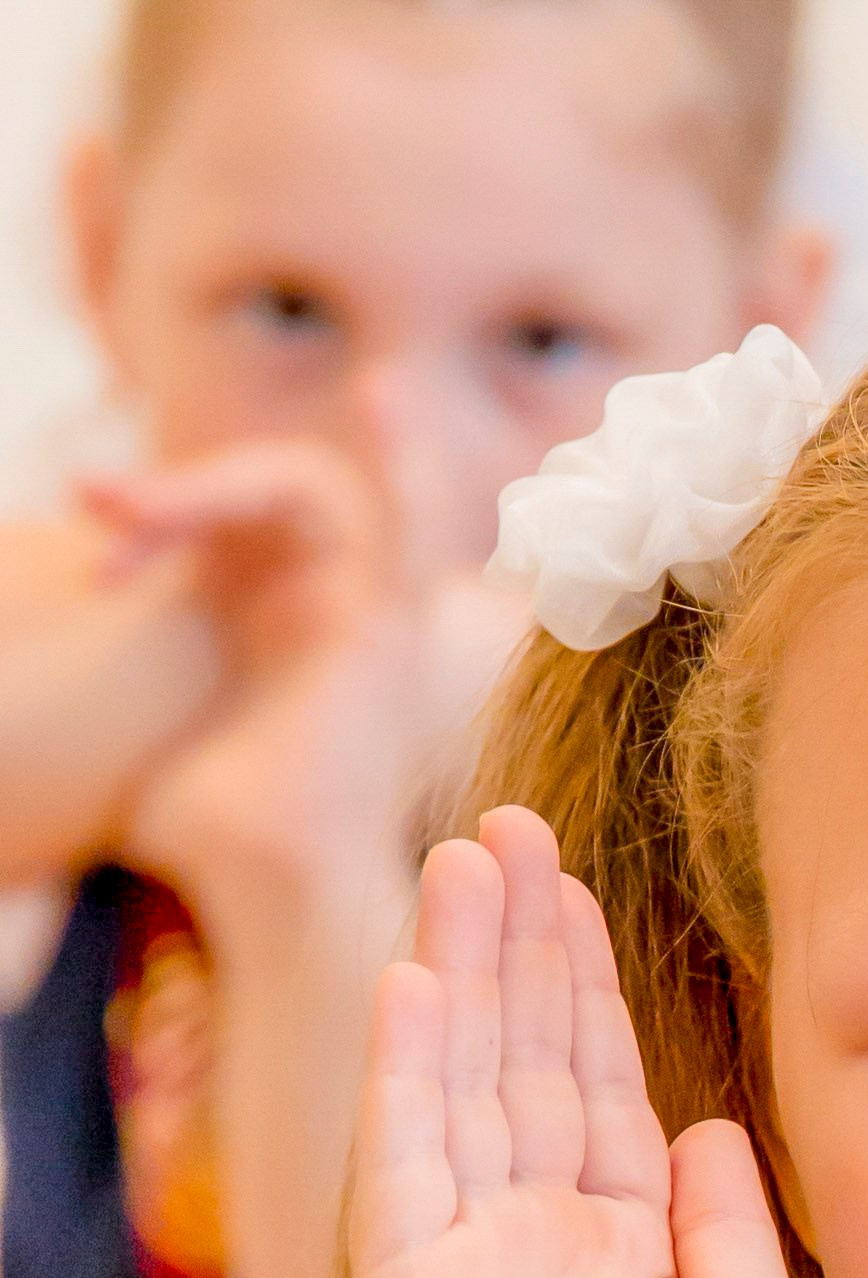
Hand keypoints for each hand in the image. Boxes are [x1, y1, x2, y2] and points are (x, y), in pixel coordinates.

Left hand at [84, 445, 518, 945]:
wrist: (267, 881)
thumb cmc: (218, 837)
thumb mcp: (153, 741)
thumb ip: (136, 704)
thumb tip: (45, 721)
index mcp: (289, 625)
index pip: (231, 523)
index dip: (160, 521)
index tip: (99, 567)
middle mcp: (336, 607)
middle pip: (264, 497)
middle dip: (173, 498)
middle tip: (94, 511)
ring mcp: (371, 611)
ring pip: (310, 491)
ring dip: (212, 485)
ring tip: (127, 505)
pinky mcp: (395, 624)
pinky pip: (412, 522)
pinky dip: (407, 462)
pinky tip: (385, 396)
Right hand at [353, 806, 822, 1277]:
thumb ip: (725, 1225)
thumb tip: (706, 1122)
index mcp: (622, 1250)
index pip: (596, 1087)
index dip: (584, 986)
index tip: (573, 884)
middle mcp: (536, 1241)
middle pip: (522, 1060)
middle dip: (516, 944)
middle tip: (506, 825)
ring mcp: (468, 1263)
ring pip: (460, 1084)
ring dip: (458, 973)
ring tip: (461, 861)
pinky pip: (406, 1164)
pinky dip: (411, 1072)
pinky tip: (415, 983)